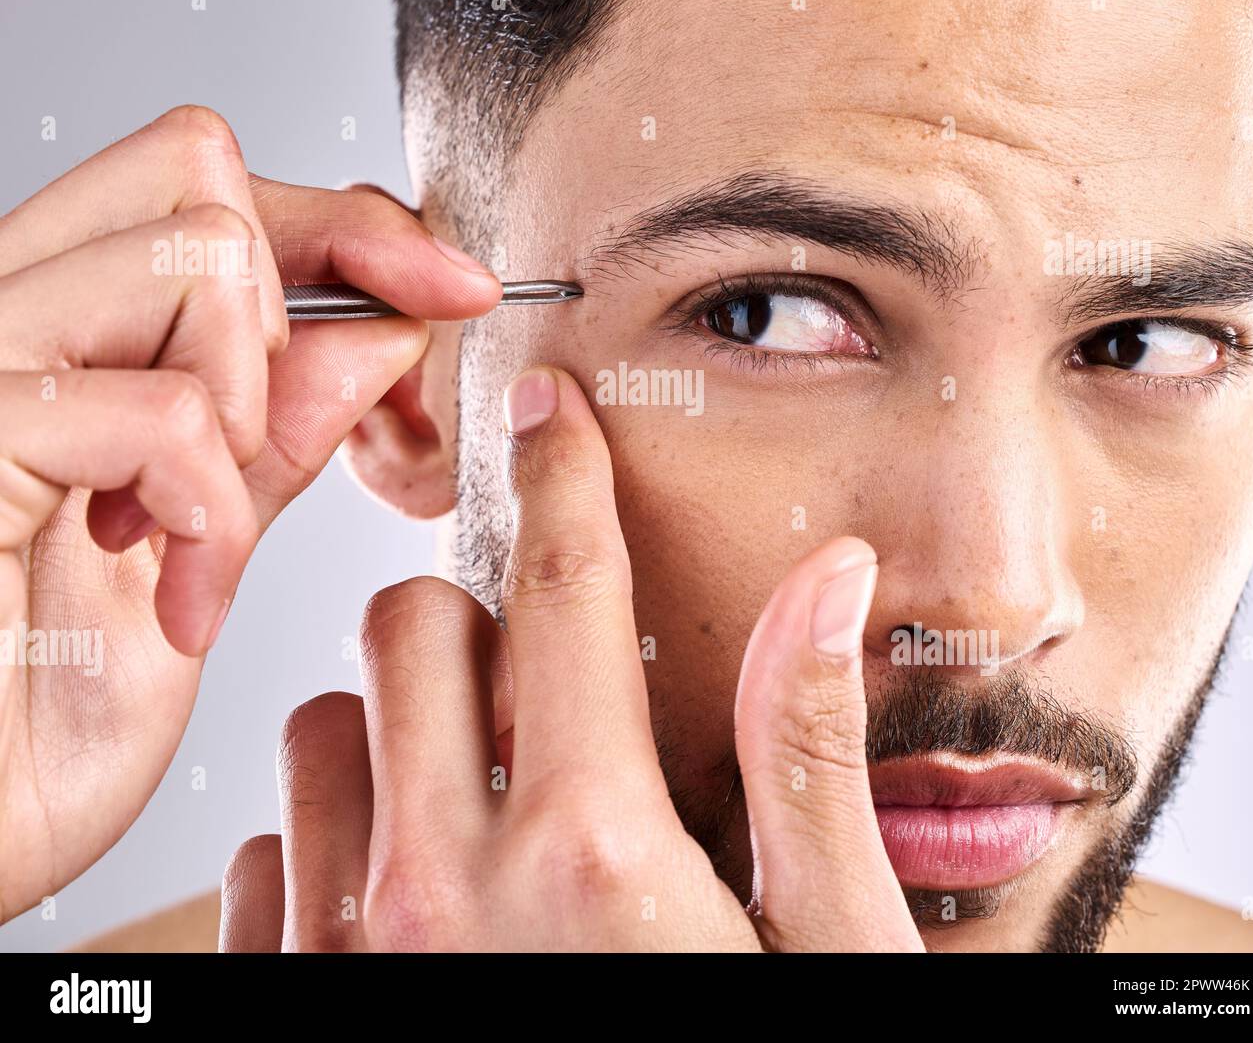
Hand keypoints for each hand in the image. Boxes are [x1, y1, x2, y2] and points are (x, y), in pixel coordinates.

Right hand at [0, 106, 500, 923]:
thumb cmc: (30, 728)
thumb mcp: (192, 554)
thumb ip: (271, 435)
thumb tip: (372, 331)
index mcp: (53, 338)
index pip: (207, 186)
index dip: (349, 228)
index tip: (453, 289)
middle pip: (199, 173)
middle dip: (309, 294)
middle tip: (309, 429)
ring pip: (198, 257)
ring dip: (254, 413)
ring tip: (202, 539)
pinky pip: (164, 411)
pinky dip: (212, 516)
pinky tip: (180, 602)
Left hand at [220, 367, 922, 951]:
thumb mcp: (825, 948)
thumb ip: (807, 752)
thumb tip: (829, 586)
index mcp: (590, 846)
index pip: (565, 587)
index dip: (565, 476)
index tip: (552, 417)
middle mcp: (448, 886)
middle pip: (415, 629)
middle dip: (477, 614)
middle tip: (541, 664)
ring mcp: (355, 953)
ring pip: (329, 725)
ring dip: (401, 721)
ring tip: (482, 780)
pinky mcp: (297, 1000)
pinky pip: (272, 842)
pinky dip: (337, 828)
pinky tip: (421, 881)